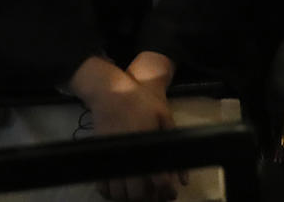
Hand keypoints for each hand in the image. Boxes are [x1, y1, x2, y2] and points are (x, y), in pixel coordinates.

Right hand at [71, 58, 179, 201]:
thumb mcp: (164, 116)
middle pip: (138, 194)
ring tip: (139, 189)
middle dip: (149, 197)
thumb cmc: (141, 102)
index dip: (167, 191)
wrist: (111, 93)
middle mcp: (129, 158)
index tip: (170, 193)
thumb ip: (174, 143)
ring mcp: (112, 160)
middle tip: (154, 191)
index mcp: (148, 147)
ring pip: (120, 194)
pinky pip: (103, 187)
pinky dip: (112, 192)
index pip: (159, 181)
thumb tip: (183, 175)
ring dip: (131, 196)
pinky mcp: (100, 159)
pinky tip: (122, 186)